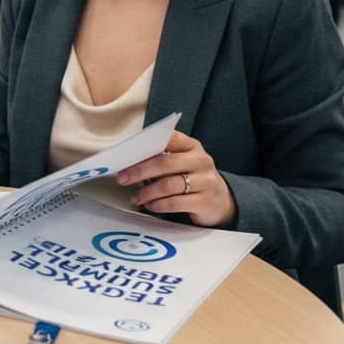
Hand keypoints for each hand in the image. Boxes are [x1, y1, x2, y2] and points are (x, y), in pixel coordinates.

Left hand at [115, 130, 236, 227]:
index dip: (146, 145)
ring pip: (168, 185)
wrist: (221, 201)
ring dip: (146, 192)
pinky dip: (158, 205)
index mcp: (192, 146)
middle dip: (139, 171)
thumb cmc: (193, 178)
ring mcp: (205, 181)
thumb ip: (163, 159)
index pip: (169, 138)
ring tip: (135, 198)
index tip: (126, 155)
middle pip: (164, 163)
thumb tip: (130, 164)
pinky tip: (150, 205)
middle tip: (122, 179)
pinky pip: (175, 203)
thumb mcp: (183, 163)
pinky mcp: (205, 202)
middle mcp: (201, 161)